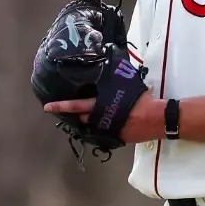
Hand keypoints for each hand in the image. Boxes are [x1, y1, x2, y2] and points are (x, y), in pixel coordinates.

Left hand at [45, 93, 165, 144]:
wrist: (157, 118)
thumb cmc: (143, 99)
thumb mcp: (127, 84)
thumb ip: (115, 81)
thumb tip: (111, 66)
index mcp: (102, 105)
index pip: (76, 105)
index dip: (61, 106)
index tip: (47, 107)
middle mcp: (101, 119)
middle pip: (82, 118)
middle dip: (79, 114)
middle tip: (77, 110)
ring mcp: (109, 131)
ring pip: (93, 127)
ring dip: (92, 122)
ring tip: (96, 115)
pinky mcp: (117, 139)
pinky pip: (106, 133)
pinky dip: (106, 128)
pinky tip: (112, 122)